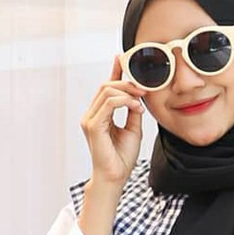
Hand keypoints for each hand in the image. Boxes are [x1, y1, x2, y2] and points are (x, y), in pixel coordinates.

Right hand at [79, 55, 146, 187]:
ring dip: (127, 91)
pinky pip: (109, 103)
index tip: (122, 58)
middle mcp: (92, 114)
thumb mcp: (133, 128)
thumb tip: (138, 97)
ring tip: (141, 100)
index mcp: (100, 114)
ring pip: (107, 91)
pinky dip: (125, 101)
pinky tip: (136, 108)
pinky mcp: (93, 125)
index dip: (115, 71)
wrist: (116, 176)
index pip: (106, 87)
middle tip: (144, 89)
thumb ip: (133, 111)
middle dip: (126, 82)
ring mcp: (90, 119)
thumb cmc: (122, 157)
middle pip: (106, 85)